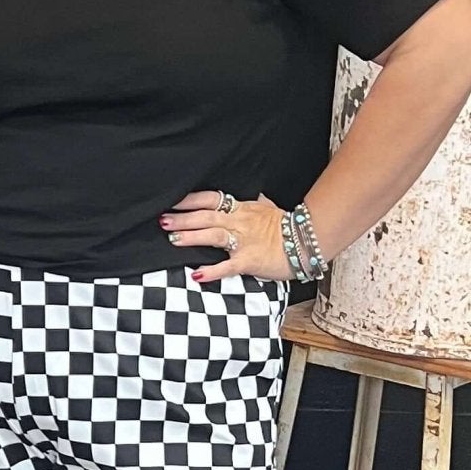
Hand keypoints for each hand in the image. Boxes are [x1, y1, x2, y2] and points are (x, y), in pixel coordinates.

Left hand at [161, 191, 290, 282]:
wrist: (308, 243)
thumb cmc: (289, 228)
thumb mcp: (270, 209)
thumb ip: (258, 202)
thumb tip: (256, 193)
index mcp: (242, 209)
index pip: (211, 199)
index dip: (190, 200)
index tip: (171, 200)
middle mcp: (240, 222)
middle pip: (206, 216)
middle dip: (183, 218)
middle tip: (162, 220)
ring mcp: (244, 241)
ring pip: (213, 235)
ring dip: (191, 237)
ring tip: (172, 239)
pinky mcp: (249, 260)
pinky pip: (228, 266)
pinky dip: (212, 271)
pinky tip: (197, 275)